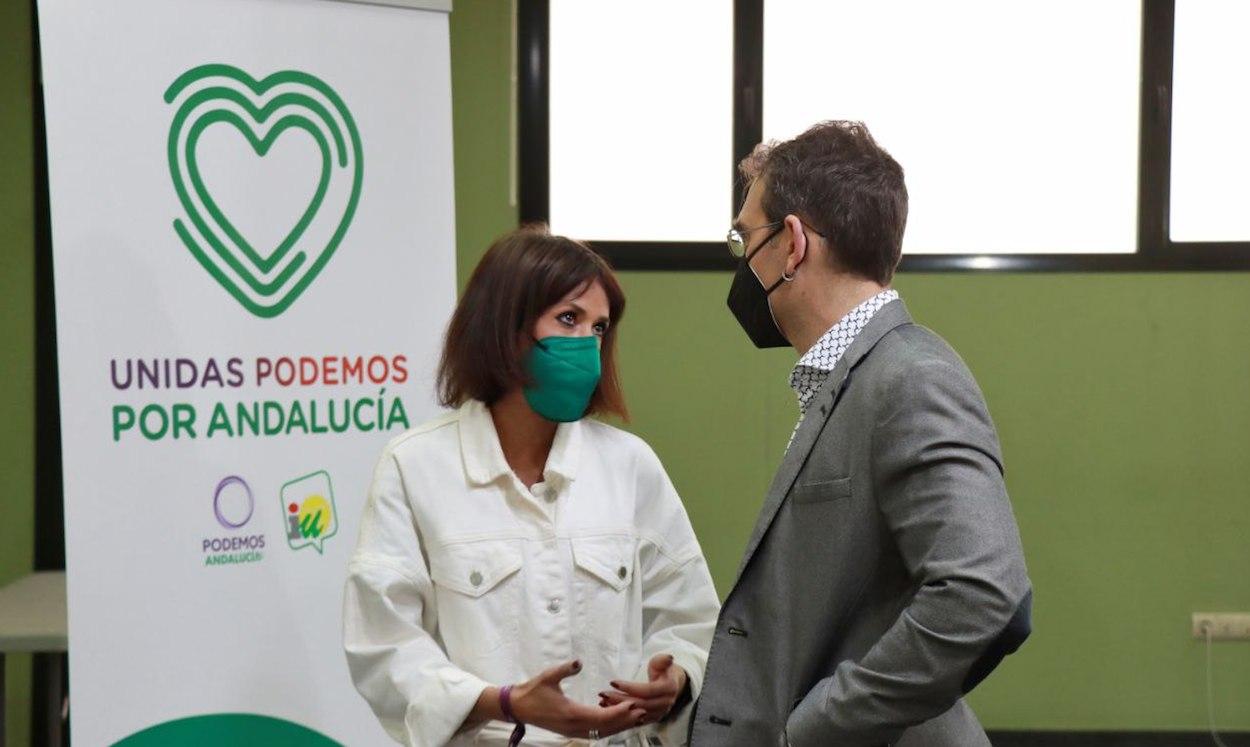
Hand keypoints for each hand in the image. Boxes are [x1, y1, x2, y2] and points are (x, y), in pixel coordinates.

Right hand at [511, 660, 646, 738]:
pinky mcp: (570, 730)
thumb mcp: (548, 676)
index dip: (619, 712)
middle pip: (605, 728)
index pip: (601, 717)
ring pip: (601, 732)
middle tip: (642, 711)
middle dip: (625, 720)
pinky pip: (593, 731)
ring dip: (618, 725)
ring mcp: (572, 731)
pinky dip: (607, 726)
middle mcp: (573, 726)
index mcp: (570, 714)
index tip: (633, 705)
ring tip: (634, 716)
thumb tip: (579, 662)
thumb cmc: (532, 691)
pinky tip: (614, 717)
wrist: (517, 707)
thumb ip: (565, 669)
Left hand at [598, 653, 687, 724]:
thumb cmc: (663, 670)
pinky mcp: (652, 719)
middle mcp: (665, 704)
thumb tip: (669, 658)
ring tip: (602, 702)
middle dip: (620, 700)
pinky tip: (609, 709)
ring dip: (619, 709)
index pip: (647, 691)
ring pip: (637, 714)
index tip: (613, 682)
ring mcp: (659, 713)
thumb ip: (662, 660)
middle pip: (640, 704)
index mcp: (668, 689)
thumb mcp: (662, 662)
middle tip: (603, 694)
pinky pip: (635, 720)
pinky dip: (622, 715)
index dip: (630, 687)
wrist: (671, 684)